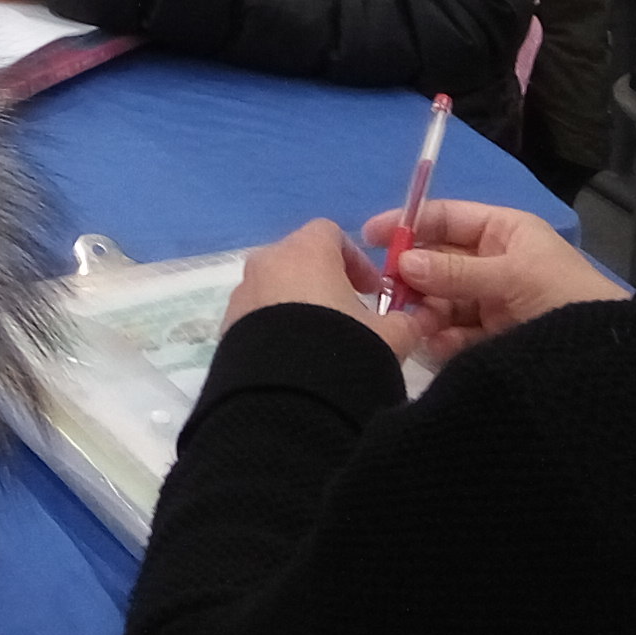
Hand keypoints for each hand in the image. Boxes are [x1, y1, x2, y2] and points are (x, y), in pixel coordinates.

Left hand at [223, 219, 414, 354]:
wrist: (288, 401)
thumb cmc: (344, 350)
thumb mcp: (391, 337)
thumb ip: (403, 322)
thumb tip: (409, 322)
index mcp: (304, 251)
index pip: (330, 234)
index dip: (355, 259)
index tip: (373, 291)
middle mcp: (265, 264)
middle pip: (298, 261)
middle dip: (325, 284)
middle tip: (350, 319)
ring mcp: (241, 296)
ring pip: (274, 291)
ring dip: (297, 309)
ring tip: (322, 348)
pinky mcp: (226, 330)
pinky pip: (256, 320)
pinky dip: (275, 332)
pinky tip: (295, 364)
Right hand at [359, 198, 628, 365]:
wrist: (606, 356)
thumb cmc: (564, 296)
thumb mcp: (513, 275)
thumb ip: (457, 272)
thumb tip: (403, 262)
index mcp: (503, 233)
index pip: (447, 219)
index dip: (410, 223)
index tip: (372, 237)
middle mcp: (493, 264)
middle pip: (437, 262)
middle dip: (415, 276)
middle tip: (392, 294)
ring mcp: (490, 303)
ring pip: (440, 300)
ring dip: (426, 311)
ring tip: (419, 325)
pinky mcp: (489, 340)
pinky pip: (452, 334)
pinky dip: (441, 339)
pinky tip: (438, 345)